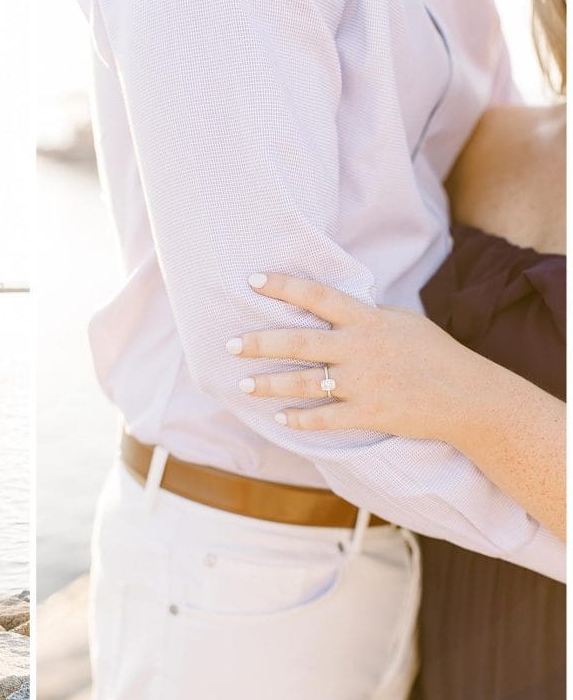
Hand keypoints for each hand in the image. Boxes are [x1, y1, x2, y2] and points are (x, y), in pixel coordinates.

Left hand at [228, 272, 486, 441]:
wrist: (470, 398)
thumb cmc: (435, 354)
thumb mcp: (401, 322)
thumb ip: (364, 316)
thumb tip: (332, 307)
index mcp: (367, 320)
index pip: (317, 296)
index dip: (283, 286)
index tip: (252, 280)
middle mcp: (360, 348)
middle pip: (298, 342)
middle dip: (258, 343)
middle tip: (229, 344)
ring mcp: (363, 383)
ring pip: (303, 382)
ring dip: (269, 384)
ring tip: (244, 383)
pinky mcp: (369, 414)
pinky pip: (324, 418)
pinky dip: (300, 419)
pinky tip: (281, 417)